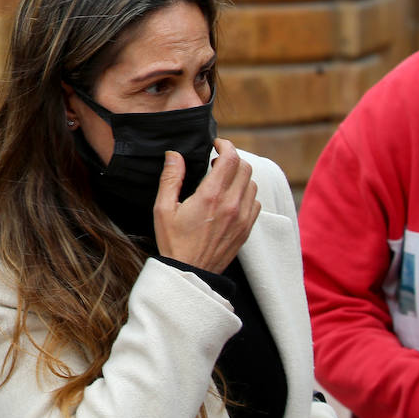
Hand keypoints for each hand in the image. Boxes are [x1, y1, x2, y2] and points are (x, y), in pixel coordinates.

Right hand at [153, 139, 259, 272]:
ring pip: (252, 184)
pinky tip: (231, 199)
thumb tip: (174, 155)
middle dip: (232, 159)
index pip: (231, 159)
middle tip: (216, 162)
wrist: (190, 273)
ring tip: (222, 180)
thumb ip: (170, 178)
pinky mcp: (246, 229)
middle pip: (246, 168)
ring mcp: (242, 218)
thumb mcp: (163, 208)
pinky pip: (255, 202)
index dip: (225, 145)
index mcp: (211, 196)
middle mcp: (231, 204)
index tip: (216, 144)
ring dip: (240, 176)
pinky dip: (246, 194)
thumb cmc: (173, 242)